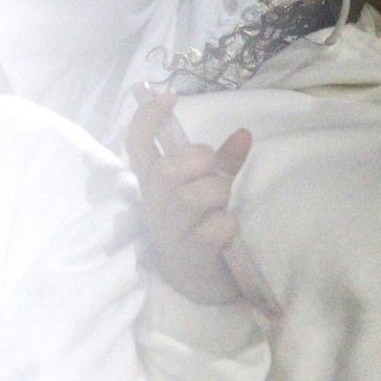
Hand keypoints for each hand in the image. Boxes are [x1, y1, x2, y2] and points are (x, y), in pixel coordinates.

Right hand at [126, 91, 253, 305]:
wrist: (201, 285)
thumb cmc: (201, 229)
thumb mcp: (209, 191)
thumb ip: (222, 164)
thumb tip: (243, 133)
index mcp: (154, 187)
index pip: (137, 148)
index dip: (147, 120)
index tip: (167, 95)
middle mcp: (154, 208)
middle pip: (169, 169)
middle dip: (200, 163)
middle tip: (212, 174)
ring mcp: (168, 233)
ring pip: (193, 196)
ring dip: (217, 195)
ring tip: (221, 208)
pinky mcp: (189, 256)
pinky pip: (214, 228)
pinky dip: (228, 225)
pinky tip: (226, 234)